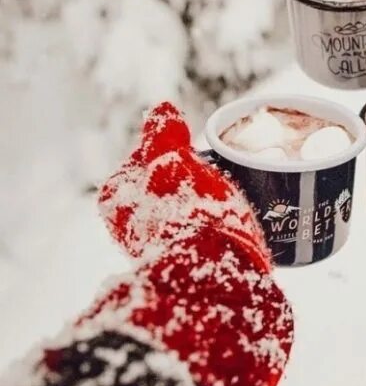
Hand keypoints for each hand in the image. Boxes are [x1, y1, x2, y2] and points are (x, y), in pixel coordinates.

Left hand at [99, 102, 269, 268]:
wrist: (213, 276)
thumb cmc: (190, 212)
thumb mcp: (175, 160)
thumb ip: (163, 134)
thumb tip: (161, 109)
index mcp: (114, 195)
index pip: (146, 157)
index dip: (177, 150)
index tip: (200, 154)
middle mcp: (126, 224)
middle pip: (165, 185)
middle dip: (191, 179)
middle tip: (220, 177)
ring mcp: (154, 247)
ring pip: (184, 210)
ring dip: (205, 205)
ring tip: (231, 203)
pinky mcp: (182, 266)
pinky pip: (198, 234)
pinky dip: (213, 228)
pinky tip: (231, 226)